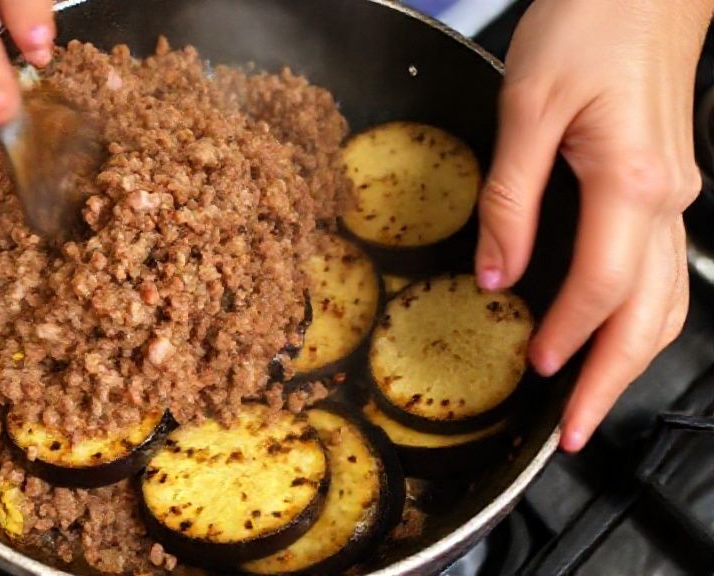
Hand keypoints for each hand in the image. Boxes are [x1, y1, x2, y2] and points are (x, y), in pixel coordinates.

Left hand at [477, 0, 708, 450]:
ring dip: (629, 356)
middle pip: (649, 315)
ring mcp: (676, 195)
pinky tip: (608, 333)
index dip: (566, 334)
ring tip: (591, 400)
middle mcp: (669, 198)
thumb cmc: (591, 22)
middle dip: (611, 380)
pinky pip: (660, 270)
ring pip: (665, 300)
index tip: (535, 370)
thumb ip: (509, 199)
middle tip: (576, 431)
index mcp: (633, 181)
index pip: (601, 287)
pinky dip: (635, 315)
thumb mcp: (527, 109)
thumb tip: (496, 273)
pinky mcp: (665, 187)